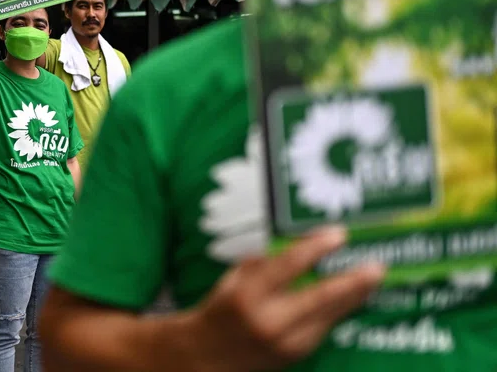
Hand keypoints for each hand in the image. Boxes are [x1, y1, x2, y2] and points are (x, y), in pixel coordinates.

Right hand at [184, 227, 383, 370]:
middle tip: (377, 266)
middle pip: (319, 297)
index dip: (315, 248)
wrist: (211, 355)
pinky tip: (356, 295)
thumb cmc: (224, 307)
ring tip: (375, 278)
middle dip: (352, 281)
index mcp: (249, 294)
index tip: (339, 233)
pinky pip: (327, 326)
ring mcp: (287, 342)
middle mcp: (270, 321)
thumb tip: (306, 240)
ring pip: (330, 315)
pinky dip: (342, 309)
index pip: (287, 266)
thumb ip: (268, 261)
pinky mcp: (299, 354)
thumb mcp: (236, 277)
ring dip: (356, 296)